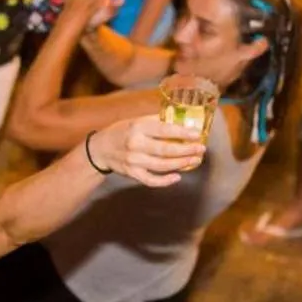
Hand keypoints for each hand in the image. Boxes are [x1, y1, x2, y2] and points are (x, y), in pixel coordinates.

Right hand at [89, 117, 205, 186]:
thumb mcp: (136, 121)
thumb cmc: (122, 132)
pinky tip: (177, 177)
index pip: (164, 130)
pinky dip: (165, 181)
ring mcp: (134, 161)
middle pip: (166, 150)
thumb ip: (155, 122)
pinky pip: (151, 180)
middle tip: (201, 149)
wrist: (100, 149)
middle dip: (186, 150)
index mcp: (138, 128)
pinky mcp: (132, 174)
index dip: (182, 132)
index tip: (197, 134)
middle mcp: (135, 144)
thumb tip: (181, 121)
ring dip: (181, 164)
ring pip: (162, 166)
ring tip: (195, 160)